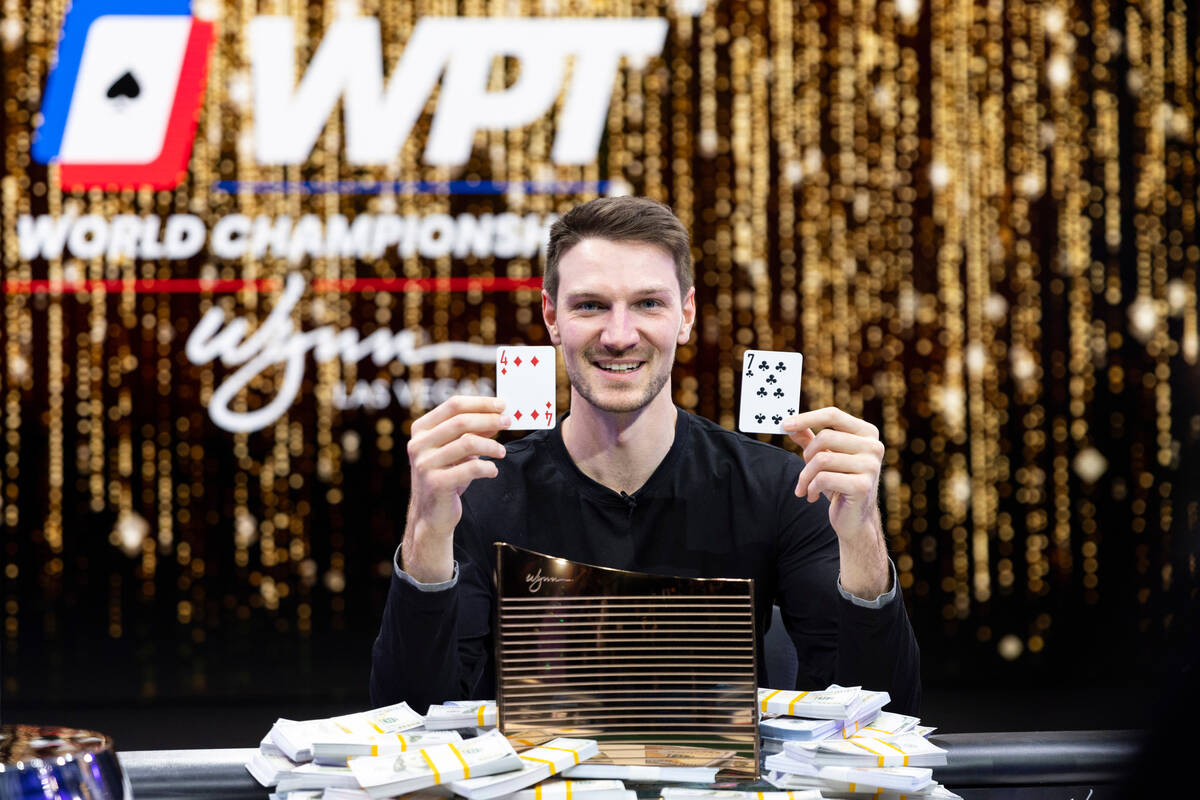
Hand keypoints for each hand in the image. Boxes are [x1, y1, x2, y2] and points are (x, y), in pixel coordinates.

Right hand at [401, 396, 510, 582]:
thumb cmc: (447, 477)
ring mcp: (424, 464)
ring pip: (468, 443)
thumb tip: (498, 414)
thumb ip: (472, 431)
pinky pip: (471, 468)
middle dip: (489, 419)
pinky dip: (488, 467)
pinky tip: (493, 471)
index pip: (453, 405)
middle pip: (461, 421)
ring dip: (491, 445)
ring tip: (502, 452)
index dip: (480, 403)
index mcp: (420, 429)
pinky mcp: (436, 483)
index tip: (502, 404)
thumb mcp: (457, 451)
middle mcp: (418, 444)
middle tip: (508, 421)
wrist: (431, 516)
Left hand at [783, 406, 889, 598]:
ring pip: (821, 459)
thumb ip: (810, 438)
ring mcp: (871, 466)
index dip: (807, 417)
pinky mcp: (862, 486)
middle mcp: (874, 446)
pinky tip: (812, 496)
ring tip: (805, 487)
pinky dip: (811, 488)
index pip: (833, 414)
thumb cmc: (839, 484)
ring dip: (806, 476)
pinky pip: (823, 479)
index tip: (785, 424)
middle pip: (825, 437)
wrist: (854, 520)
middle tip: (805, 470)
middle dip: (807, 455)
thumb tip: (790, 423)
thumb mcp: (824, 457)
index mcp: (867, 433)